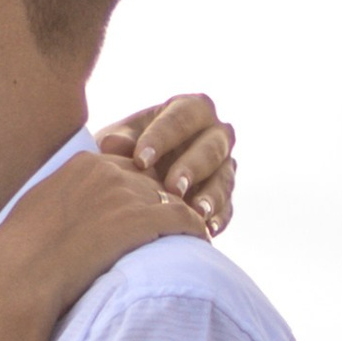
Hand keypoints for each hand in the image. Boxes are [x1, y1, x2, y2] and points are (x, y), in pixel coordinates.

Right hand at [0, 152, 210, 333]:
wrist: (19, 278)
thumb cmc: (19, 259)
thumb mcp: (39, 214)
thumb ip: (64, 204)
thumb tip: (72, 221)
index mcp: (81, 164)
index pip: (125, 169)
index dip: (137, 195)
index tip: (144, 215)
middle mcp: (106, 171)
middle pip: (152, 181)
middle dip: (163, 204)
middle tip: (177, 228)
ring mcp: (125, 193)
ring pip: (172, 198)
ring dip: (182, 218)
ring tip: (193, 238)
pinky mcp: (141, 219)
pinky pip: (183, 218)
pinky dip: (196, 231)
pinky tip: (203, 244)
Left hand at [95, 92, 235, 234]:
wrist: (134, 185)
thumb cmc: (126, 154)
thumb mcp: (117, 144)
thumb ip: (118, 142)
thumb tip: (113, 144)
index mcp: (188, 109)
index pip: (181, 118)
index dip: (161, 138)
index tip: (140, 161)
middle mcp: (214, 133)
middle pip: (211, 147)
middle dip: (192, 167)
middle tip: (172, 187)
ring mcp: (224, 166)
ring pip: (224, 178)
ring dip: (211, 196)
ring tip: (196, 213)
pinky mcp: (226, 197)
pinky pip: (228, 207)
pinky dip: (219, 219)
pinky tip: (208, 230)